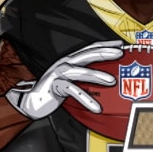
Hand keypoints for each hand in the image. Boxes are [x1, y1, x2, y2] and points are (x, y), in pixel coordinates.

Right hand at [5, 41, 121, 120]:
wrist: (32, 102)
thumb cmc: (54, 91)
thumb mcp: (72, 80)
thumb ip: (86, 77)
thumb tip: (109, 78)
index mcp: (70, 60)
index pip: (89, 49)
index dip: (105, 45)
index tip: (120, 44)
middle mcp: (65, 63)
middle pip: (87, 55)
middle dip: (104, 52)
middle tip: (120, 53)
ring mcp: (59, 73)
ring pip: (80, 72)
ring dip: (97, 75)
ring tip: (112, 81)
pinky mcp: (55, 86)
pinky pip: (73, 91)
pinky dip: (86, 100)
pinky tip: (97, 107)